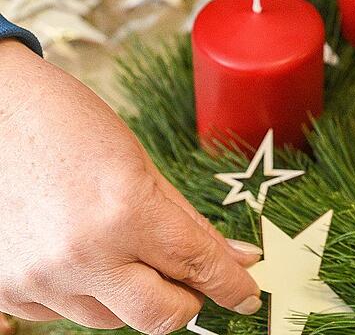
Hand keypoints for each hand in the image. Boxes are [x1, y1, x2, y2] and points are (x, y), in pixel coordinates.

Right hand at [0, 40, 262, 333]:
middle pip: (161, 316)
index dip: (232, 286)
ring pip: (113, 320)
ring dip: (131, 293)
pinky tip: (78, 250)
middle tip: (187, 278)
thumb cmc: (65, 124)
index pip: (199, 267)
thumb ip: (190, 221)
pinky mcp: (8, 291)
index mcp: (124, 212)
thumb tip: (237, 259)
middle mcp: (82, 255)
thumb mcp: (141, 164)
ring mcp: (40, 279)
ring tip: (117, 245)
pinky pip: (67, 315)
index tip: (246, 296)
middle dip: (185, 301)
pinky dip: (86, 291)